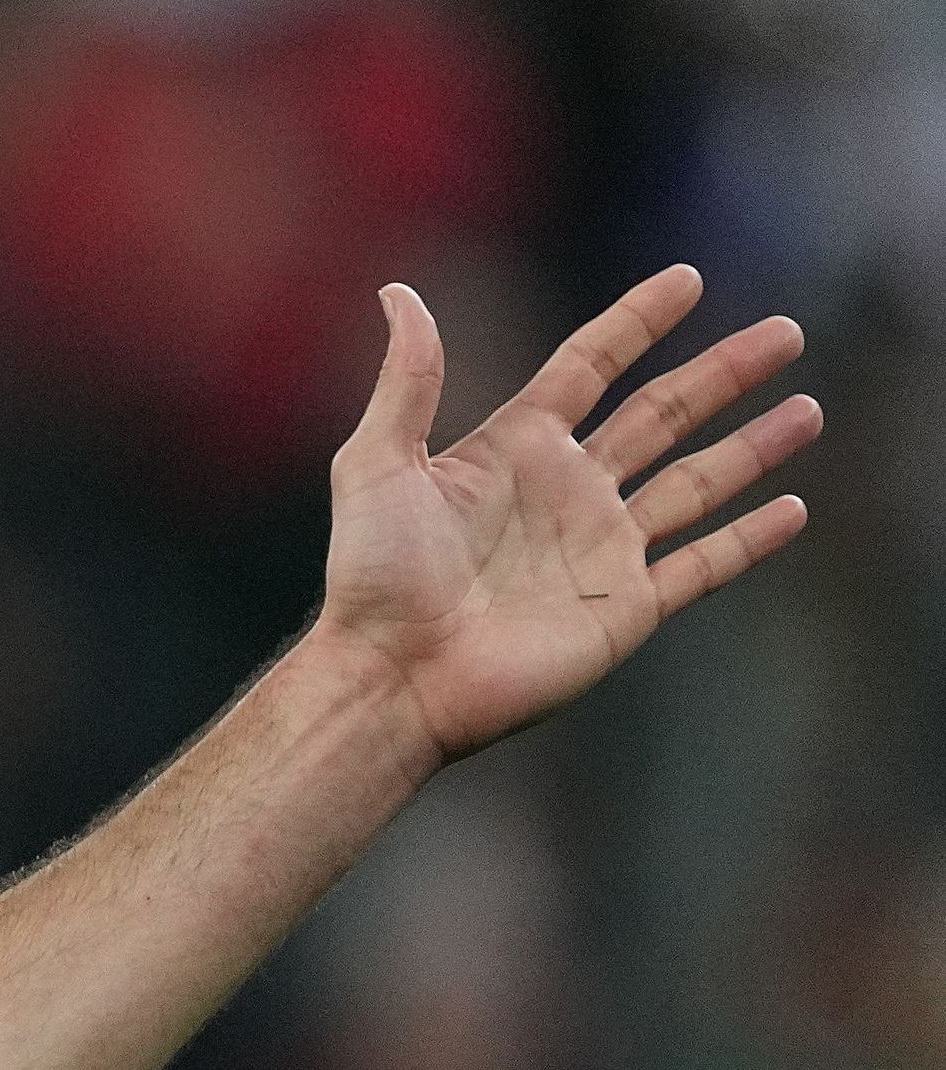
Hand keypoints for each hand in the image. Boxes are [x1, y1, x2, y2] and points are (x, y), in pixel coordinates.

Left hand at [318, 266, 820, 767]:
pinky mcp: (626, 606)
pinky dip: (749, 538)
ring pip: (697, 483)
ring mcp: (602, 549)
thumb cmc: (373, 576)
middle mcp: (567, 492)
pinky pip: (703, 564)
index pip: (589, 367)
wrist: (393, 676)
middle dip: (723, 374)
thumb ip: (407, 380)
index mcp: (514, 449)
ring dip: (754, 447)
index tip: (686, 282)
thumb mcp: (377, 463)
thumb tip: (400, 293)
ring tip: (808, 409)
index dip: (636, 323)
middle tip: (785, 334)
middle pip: (662, 416)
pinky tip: (793, 509)